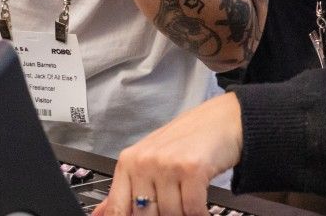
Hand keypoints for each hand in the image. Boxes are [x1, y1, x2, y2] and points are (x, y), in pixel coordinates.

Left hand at [92, 93, 243, 215]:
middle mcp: (144, 161)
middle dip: (164, 215)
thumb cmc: (188, 141)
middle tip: (176, 205)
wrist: (224, 120)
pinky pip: (192, 210)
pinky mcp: (191, 168)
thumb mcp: (152, 160)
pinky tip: (203, 208)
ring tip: (190, 201)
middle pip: (145, 215)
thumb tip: (101, 214)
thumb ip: (127, 189)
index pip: (117, 208)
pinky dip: (200, 214)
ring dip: (184, 214)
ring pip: (171, 214)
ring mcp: (167, 164)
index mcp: (129, 162)